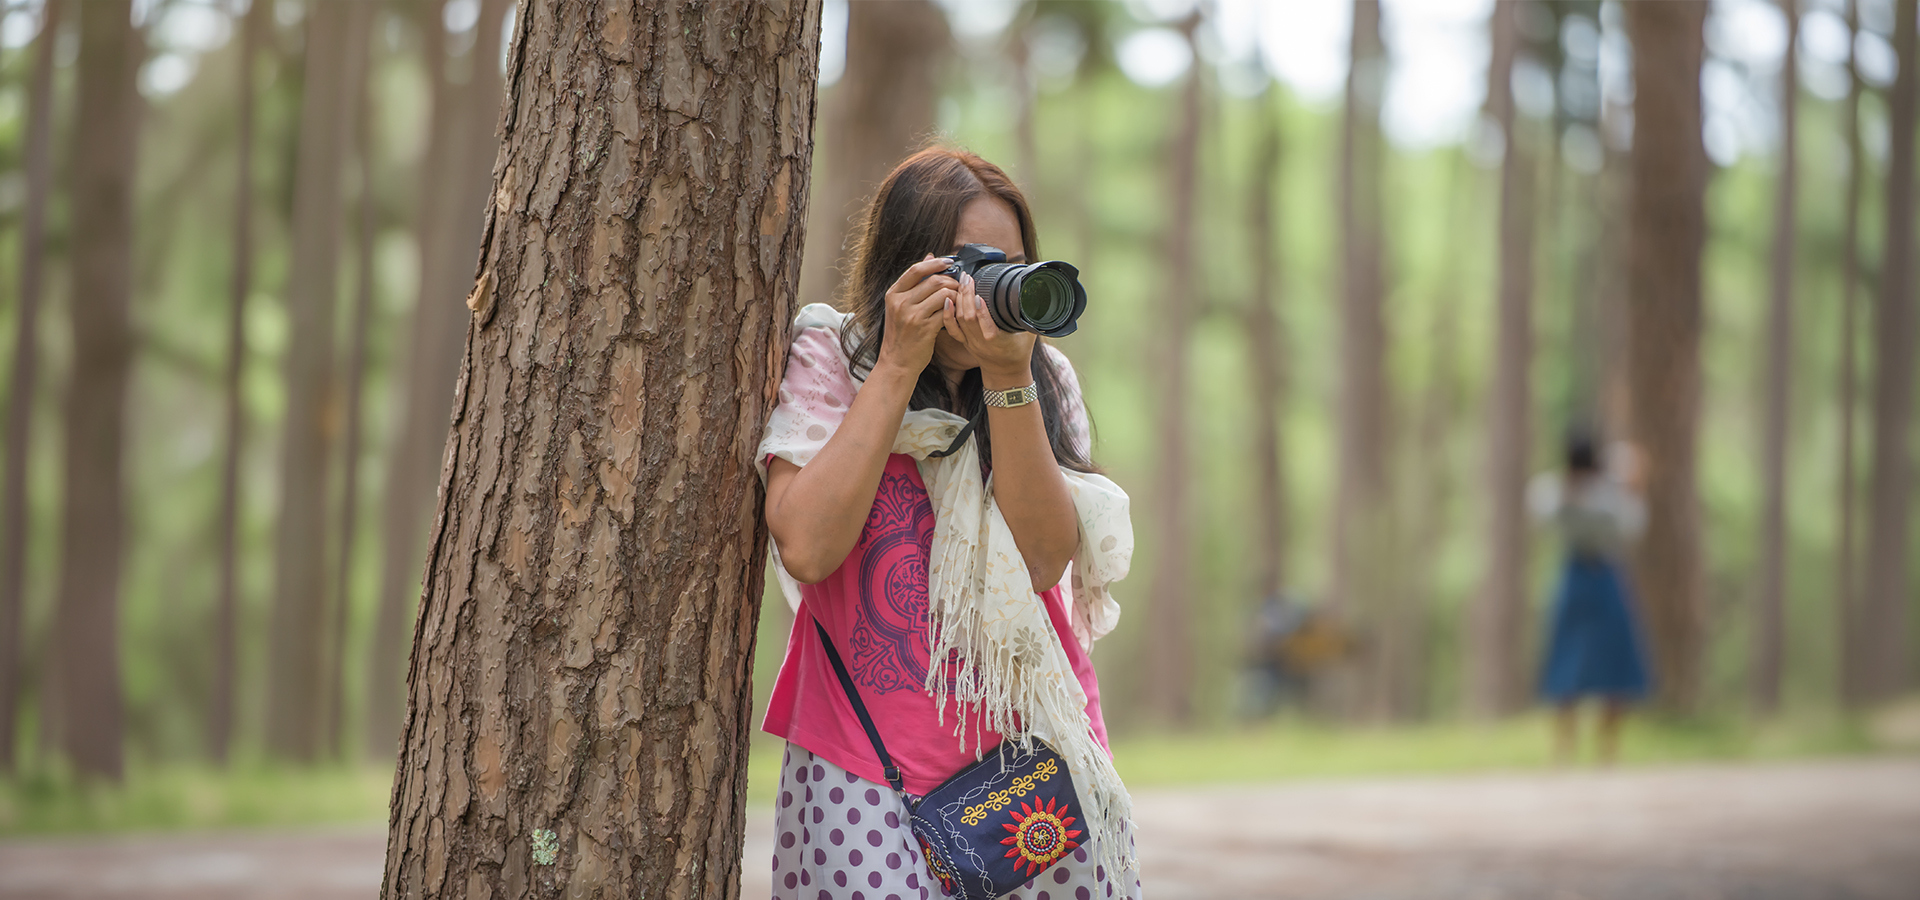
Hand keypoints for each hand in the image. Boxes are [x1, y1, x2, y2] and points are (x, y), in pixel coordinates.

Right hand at [876, 255, 960, 379]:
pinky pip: (947, 312)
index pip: (916, 270)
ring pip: (943, 293)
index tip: (949, 261)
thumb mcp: (900, 306)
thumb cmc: (901, 334)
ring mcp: (912, 316)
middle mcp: (900, 303)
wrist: (896, 362)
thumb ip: (914, 283)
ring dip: (956, 294)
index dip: (935, 263)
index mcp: (893, 294)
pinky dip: (955, 310)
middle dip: (951, 280)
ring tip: (960, 299)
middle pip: (933, 280)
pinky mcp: (925, 329)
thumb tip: (930, 256)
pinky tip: (957, 312)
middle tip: (959, 285)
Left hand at [942, 271, 1036, 382]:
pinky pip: (952, 328)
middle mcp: (981, 342)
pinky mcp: (964, 341)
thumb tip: (1037, 297)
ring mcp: (970, 342)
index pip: (987, 326)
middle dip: (966, 295)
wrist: (1006, 374)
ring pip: (959, 320)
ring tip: (961, 281)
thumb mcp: (1029, 335)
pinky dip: (948, 313)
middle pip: (968, 318)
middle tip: (968, 277)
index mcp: (998, 342)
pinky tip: (947, 299)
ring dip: (958, 299)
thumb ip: (1030, 317)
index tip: (979, 294)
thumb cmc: (1019, 353)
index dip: (981, 311)